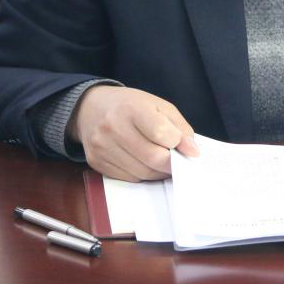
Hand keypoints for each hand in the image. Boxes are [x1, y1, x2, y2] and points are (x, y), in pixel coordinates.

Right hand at [72, 86, 198, 181]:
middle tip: (178, 161)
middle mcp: (113, 127)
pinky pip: (129, 178)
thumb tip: (192, 151)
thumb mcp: (158, 105)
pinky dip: (142, 174)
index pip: (161, 133)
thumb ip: (179, 127)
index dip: (178, 143)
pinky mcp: (96, 162)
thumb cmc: (129, 105)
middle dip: (171, 163)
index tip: (185, 146)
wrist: (91, 108)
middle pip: (152, 157)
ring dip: (158, 171)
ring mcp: (102, 146)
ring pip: (142, 172)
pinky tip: (144, 163)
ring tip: (163, 162)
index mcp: (131, 108)